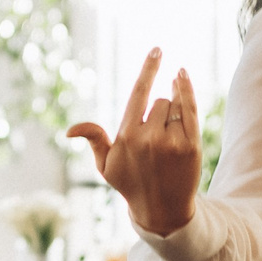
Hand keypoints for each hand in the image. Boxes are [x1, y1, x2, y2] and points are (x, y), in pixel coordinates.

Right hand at [66, 49, 202, 238]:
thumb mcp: (105, 166)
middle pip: (158, 100)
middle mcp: (149, 137)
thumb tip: (69, 130)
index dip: (148, 68)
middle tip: (154, 138)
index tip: (157, 49)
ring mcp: (172, 141)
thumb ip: (94, 140)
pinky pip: (190, 109)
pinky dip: (186, 92)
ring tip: (166, 139)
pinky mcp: (191, 145)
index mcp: (126, 136)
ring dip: (170, 112)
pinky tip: (181, 78)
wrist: (162, 211)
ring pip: (174, 105)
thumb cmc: (130, 184)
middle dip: (156, 111)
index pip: (139, 92)